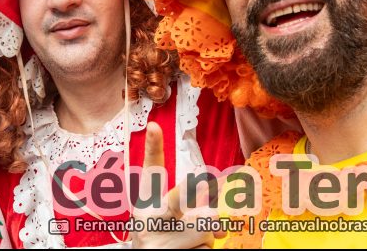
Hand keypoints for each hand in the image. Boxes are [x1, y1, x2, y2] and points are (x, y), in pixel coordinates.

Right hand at [131, 121, 222, 248]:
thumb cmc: (158, 235)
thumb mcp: (164, 216)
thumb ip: (190, 207)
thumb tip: (221, 225)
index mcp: (146, 202)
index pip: (150, 170)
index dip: (153, 147)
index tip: (154, 126)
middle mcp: (151, 218)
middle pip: (185, 201)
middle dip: (201, 206)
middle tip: (206, 203)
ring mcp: (161, 241)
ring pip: (206, 229)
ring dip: (206, 236)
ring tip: (186, 241)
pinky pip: (207, 249)